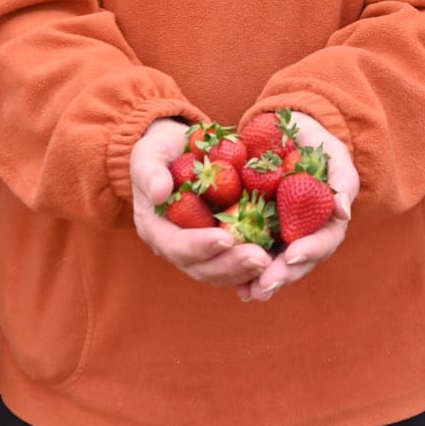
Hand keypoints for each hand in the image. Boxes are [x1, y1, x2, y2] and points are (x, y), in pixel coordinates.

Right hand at [130, 119, 267, 288]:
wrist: (177, 152)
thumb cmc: (161, 152)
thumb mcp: (149, 153)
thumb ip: (150, 171)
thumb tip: (159, 192)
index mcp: (155, 229)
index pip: (175, 245)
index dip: (200, 246)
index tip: (226, 238)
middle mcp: (175, 247)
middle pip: (201, 268)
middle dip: (230, 264)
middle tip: (259, 258)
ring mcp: (198, 252)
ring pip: (220, 273)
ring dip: (245, 271)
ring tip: (271, 262)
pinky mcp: (219, 248)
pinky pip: (235, 265)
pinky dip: (253, 268)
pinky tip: (275, 261)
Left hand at [238, 112, 357, 302]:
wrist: (282, 131)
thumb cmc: (314, 143)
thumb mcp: (333, 153)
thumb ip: (342, 178)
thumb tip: (344, 211)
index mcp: (327, 220)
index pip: (322, 241)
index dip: (309, 250)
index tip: (291, 255)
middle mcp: (306, 233)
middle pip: (298, 262)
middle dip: (282, 275)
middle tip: (264, 286)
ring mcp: (283, 235)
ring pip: (276, 264)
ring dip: (263, 282)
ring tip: (250, 293)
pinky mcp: (259, 230)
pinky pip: (253, 253)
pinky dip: (245, 271)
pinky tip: (236, 286)